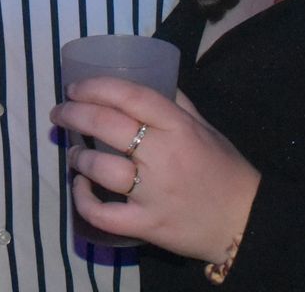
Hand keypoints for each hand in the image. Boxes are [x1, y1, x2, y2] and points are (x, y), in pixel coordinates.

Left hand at [50, 77, 258, 261]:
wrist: (245, 222)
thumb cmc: (224, 170)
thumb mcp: (205, 128)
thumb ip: (177, 104)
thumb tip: (151, 79)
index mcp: (178, 127)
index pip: (130, 96)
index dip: (96, 87)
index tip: (75, 87)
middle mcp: (163, 156)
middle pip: (107, 125)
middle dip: (74, 114)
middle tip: (60, 113)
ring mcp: (153, 193)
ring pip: (101, 167)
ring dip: (79, 156)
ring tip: (74, 152)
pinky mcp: (147, 225)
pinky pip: (103, 214)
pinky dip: (83, 200)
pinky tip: (79, 187)